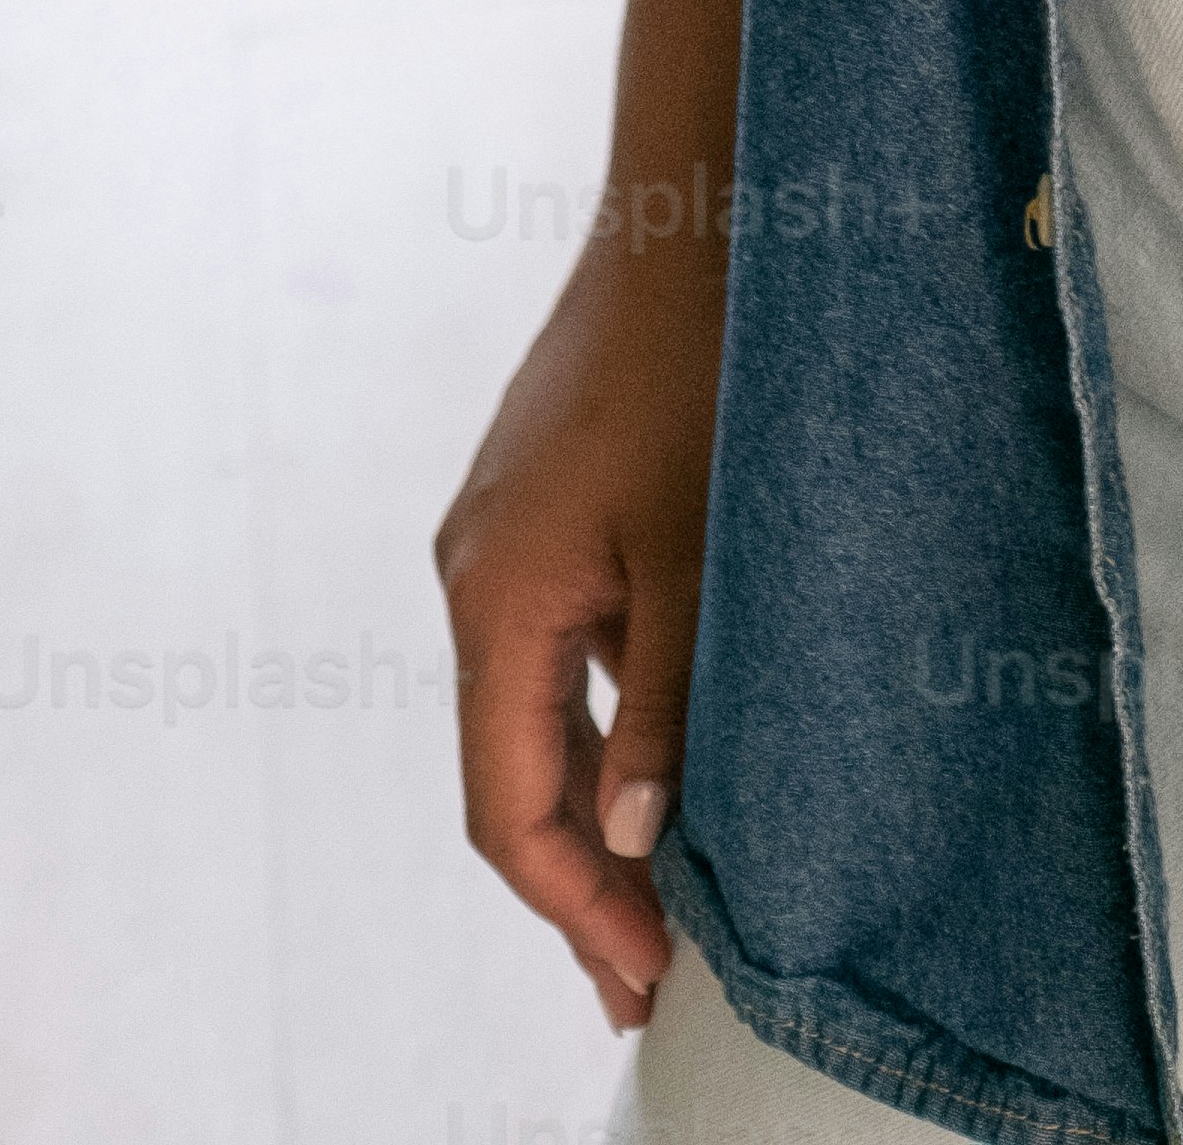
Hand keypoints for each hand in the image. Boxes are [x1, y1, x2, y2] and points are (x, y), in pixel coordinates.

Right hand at [435, 232, 724, 1034]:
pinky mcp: (546, 504)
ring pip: (538, 707)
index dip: (576, 906)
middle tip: (659, 971)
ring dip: (600, 800)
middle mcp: (477, 575)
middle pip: (512, 769)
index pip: (511, 805)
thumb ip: (668, 696)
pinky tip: (676, 756)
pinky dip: (609, 715)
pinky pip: (562, 643)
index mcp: (497, 598)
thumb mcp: (703, 547)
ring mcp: (505, 536)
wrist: (693, 203)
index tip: (645, 979)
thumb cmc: (706, 362)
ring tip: (676, 889)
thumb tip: (637, 839)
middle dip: (584, 877)